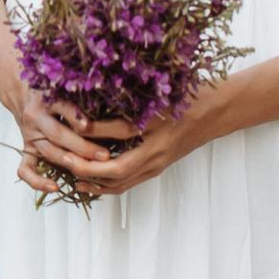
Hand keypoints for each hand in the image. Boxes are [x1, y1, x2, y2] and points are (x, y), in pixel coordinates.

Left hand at [17, 85, 218, 197]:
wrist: (216, 113)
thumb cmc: (188, 96)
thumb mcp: (160, 93)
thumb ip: (132, 96)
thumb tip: (95, 95)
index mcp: (159, 128)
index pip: (121, 132)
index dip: (94, 130)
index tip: (72, 124)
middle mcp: (157, 152)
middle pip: (117, 169)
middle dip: (86, 166)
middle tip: (62, 159)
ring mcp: (157, 164)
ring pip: (120, 182)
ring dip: (93, 180)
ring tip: (67, 173)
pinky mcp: (156, 169)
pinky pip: (127, 184)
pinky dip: (105, 185)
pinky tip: (86, 179)